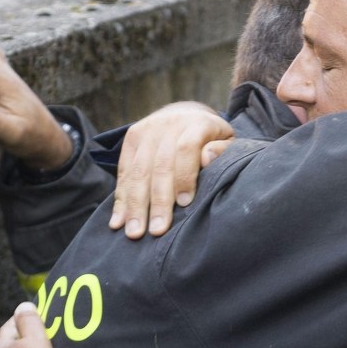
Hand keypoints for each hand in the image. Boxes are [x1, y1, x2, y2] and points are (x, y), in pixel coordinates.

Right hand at [109, 101, 234, 238]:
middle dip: (157, 201)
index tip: (185, 204)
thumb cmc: (213, 139)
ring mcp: (147, 130)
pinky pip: (123, 171)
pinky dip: (120, 198)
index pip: (186, 148)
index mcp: (197, 123)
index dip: (184, 176)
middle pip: (160, 165)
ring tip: (134, 232)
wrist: (187, 115)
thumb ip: (223, 150)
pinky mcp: (131, 137)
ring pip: (138, 170)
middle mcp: (169, 124)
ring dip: (135, 205)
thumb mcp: (228, 142)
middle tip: (157, 231)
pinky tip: (118, 221)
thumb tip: (208, 158)